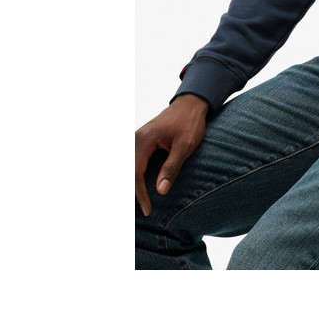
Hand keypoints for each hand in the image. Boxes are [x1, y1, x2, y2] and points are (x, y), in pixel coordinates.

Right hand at [135, 94, 208, 216]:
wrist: (190, 104)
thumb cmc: (189, 123)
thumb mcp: (185, 145)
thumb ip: (172, 167)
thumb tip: (160, 191)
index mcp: (144, 140)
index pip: (136, 173)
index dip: (140, 194)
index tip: (147, 210)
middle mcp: (135, 139)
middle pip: (127, 171)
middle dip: (130, 192)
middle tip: (136, 213)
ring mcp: (136, 140)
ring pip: (128, 167)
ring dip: (131, 185)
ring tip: (135, 204)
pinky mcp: (140, 142)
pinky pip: (133, 162)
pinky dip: (134, 176)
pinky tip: (137, 188)